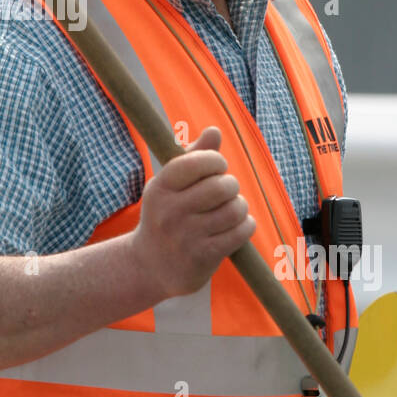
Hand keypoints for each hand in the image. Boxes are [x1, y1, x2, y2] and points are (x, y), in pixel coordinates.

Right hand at [130, 126, 255, 298]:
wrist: (150, 266)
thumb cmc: (166, 215)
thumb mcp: (170, 186)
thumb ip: (193, 156)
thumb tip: (214, 131)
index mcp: (160, 188)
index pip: (195, 162)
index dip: (215, 161)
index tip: (217, 168)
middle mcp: (170, 212)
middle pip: (221, 187)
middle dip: (231, 185)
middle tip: (226, 192)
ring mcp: (186, 237)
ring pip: (234, 210)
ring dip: (240, 207)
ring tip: (232, 209)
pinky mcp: (202, 257)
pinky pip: (240, 233)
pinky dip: (246, 225)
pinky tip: (238, 225)